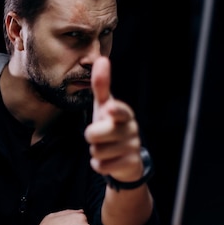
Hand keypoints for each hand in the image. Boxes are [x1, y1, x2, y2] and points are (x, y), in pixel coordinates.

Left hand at [84, 56, 142, 182]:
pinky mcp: (130, 163)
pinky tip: (107, 161)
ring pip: (97, 151)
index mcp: (124, 113)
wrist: (126, 157)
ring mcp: (133, 147)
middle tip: (97, 135)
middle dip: (91, 136)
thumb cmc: (111, 125)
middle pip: (96, 134)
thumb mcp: (104, 106)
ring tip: (105, 148)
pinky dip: (99, 165)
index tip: (109, 109)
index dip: (114, 111)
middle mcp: (131, 129)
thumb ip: (102, 85)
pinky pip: (102, 166)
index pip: (120, 111)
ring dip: (96, 151)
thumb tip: (102, 59)